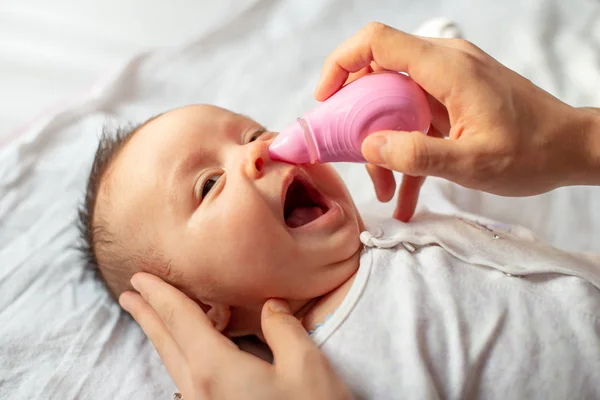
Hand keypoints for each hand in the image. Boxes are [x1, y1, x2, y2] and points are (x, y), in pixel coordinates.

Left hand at [119, 273, 352, 399]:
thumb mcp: (307, 367)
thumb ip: (284, 329)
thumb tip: (272, 307)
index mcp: (216, 370)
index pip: (180, 320)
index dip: (160, 295)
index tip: (141, 277)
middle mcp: (200, 391)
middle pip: (166, 343)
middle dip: (147, 315)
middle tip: (130, 293)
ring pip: (172, 363)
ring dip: (160, 334)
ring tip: (149, 316)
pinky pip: (186, 379)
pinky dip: (179, 354)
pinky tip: (188, 351)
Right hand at [316, 22, 599, 220]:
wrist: (572, 149)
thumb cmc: (532, 152)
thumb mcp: (472, 163)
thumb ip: (417, 155)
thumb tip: (368, 147)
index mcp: (446, 68)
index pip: (377, 43)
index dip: (341, 64)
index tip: (326, 101)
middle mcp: (443, 65)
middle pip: (378, 74)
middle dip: (357, 117)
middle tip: (348, 154)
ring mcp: (447, 82)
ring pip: (393, 102)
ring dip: (382, 143)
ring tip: (384, 189)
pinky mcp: (452, 100)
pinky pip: (414, 118)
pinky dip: (405, 150)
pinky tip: (404, 194)